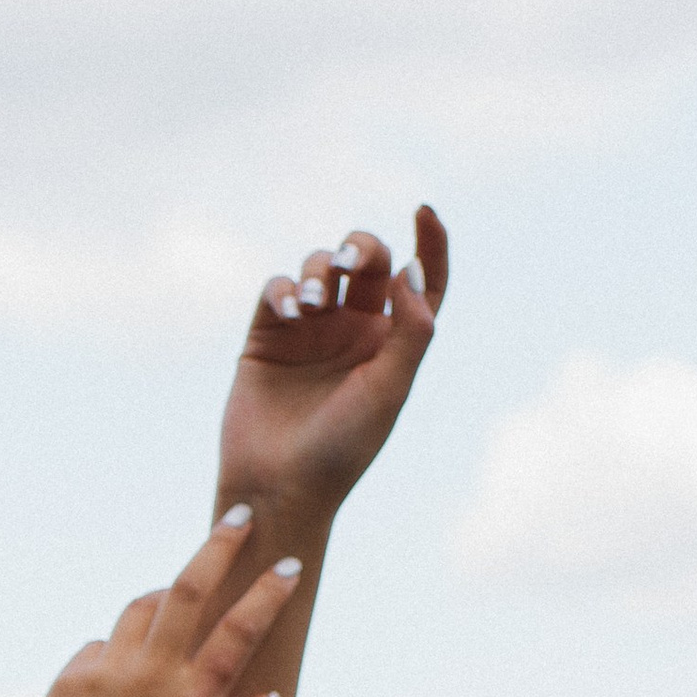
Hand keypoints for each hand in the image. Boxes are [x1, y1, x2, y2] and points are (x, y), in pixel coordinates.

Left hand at [4, 514, 304, 696]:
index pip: (239, 630)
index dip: (268, 594)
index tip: (288, 567)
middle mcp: (146, 677)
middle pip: (187, 587)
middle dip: (219, 545)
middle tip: (240, 517)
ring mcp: (103, 673)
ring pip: (141, 609)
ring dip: (167, 598)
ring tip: (181, 604)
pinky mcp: (68, 680)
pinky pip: (102, 644)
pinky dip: (121, 649)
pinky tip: (127, 678)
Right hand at [217, 208, 448, 524]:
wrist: (279, 486)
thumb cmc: (342, 448)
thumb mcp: (389, 390)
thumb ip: (410, 330)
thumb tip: (412, 269)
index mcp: (393, 344)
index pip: (421, 283)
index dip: (429, 245)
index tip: (424, 210)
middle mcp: (354, 331)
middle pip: (367, 262)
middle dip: (360, 248)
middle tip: (349, 264)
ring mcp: (310, 331)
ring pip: (319, 268)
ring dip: (316, 271)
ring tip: (310, 304)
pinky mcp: (267, 336)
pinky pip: (277, 289)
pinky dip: (283, 289)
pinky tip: (289, 310)